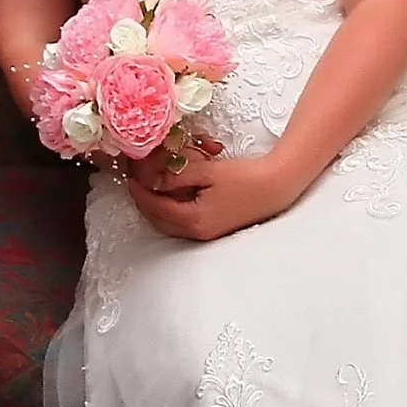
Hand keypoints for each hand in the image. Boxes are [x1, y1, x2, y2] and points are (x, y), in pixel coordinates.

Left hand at [124, 150, 313, 241]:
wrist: (275, 187)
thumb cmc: (245, 177)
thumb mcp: (207, 172)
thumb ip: (177, 177)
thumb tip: (154, 181)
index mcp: (194, 219)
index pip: (156, 208)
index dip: (140, 193)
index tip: (130, 179)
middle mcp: (198, 232)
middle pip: (159, 222)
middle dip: (144, 204)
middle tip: (136, 185)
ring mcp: (207, 234)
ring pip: (170, 225)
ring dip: (157, 209)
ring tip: (150, 190)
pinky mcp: (214, 230)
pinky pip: (184, 224)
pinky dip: (172, 212)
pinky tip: (172, 197)